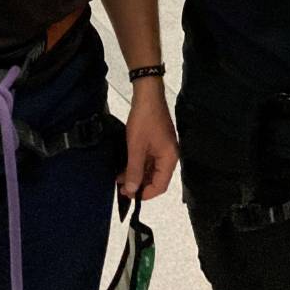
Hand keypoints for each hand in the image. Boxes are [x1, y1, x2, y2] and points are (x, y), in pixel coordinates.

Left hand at [119, 82, 178, 200]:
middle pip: (157, 178)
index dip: (145, 193)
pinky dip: (138, 164)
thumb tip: (131, 191)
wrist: (147, 94)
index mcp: (169, 158)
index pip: (160, 185)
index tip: (129, 195)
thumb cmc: (143, 121)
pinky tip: (125, 166)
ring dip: (137, 174)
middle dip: (139, 184)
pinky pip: (149, 159)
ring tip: (119, 177)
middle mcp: (169, 155)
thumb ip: (134, 170)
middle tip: (121, 186)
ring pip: (151, 169)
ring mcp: (163, 148)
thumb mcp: (136, 147)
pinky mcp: (157, 142)